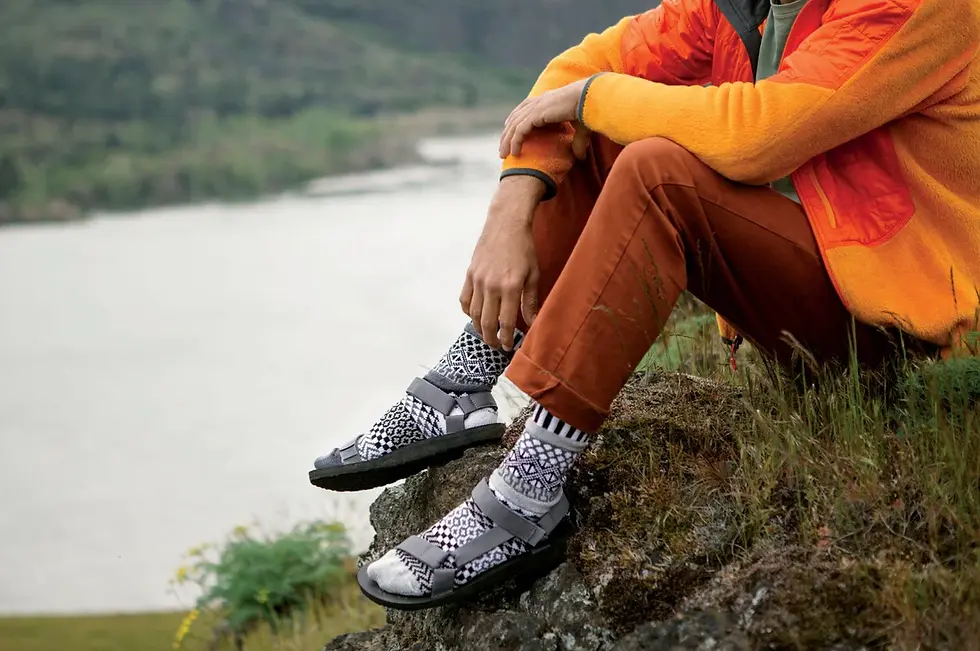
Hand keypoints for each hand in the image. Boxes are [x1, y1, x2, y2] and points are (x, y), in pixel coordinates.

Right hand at [459, 177, 543, 350]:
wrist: (506, 224)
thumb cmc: (524, 249)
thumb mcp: (533, 276)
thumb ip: (531, 302)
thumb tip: (533, 324)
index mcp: (511, 287)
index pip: (506, 322)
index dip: (506, 338)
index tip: (508, 347)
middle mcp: (491, 286)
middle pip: (487, 322)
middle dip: (492, 338)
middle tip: (497, 346)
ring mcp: (478, 280)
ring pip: (473, 314)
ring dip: (479, 328)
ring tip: (487, 334)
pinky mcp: (469, 274)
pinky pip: (464, 300)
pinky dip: (468, 312)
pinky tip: (476, 317)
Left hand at [499, 79, 591, 160]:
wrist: (590, 98)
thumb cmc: (589, 109)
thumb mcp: (581, 128)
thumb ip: (578, 142)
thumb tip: (581, 157)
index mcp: (547, 100)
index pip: (525, 108)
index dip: (516, 119)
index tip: (509, 131)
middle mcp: (539, 101)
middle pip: (516, 117)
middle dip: (507, 133)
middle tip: (503, 147)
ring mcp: (536, 107)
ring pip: (515, 126)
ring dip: (507, 141)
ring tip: (503, 155)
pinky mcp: (536, 114)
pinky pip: (520, 131)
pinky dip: (515, 142)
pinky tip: (514, 153)